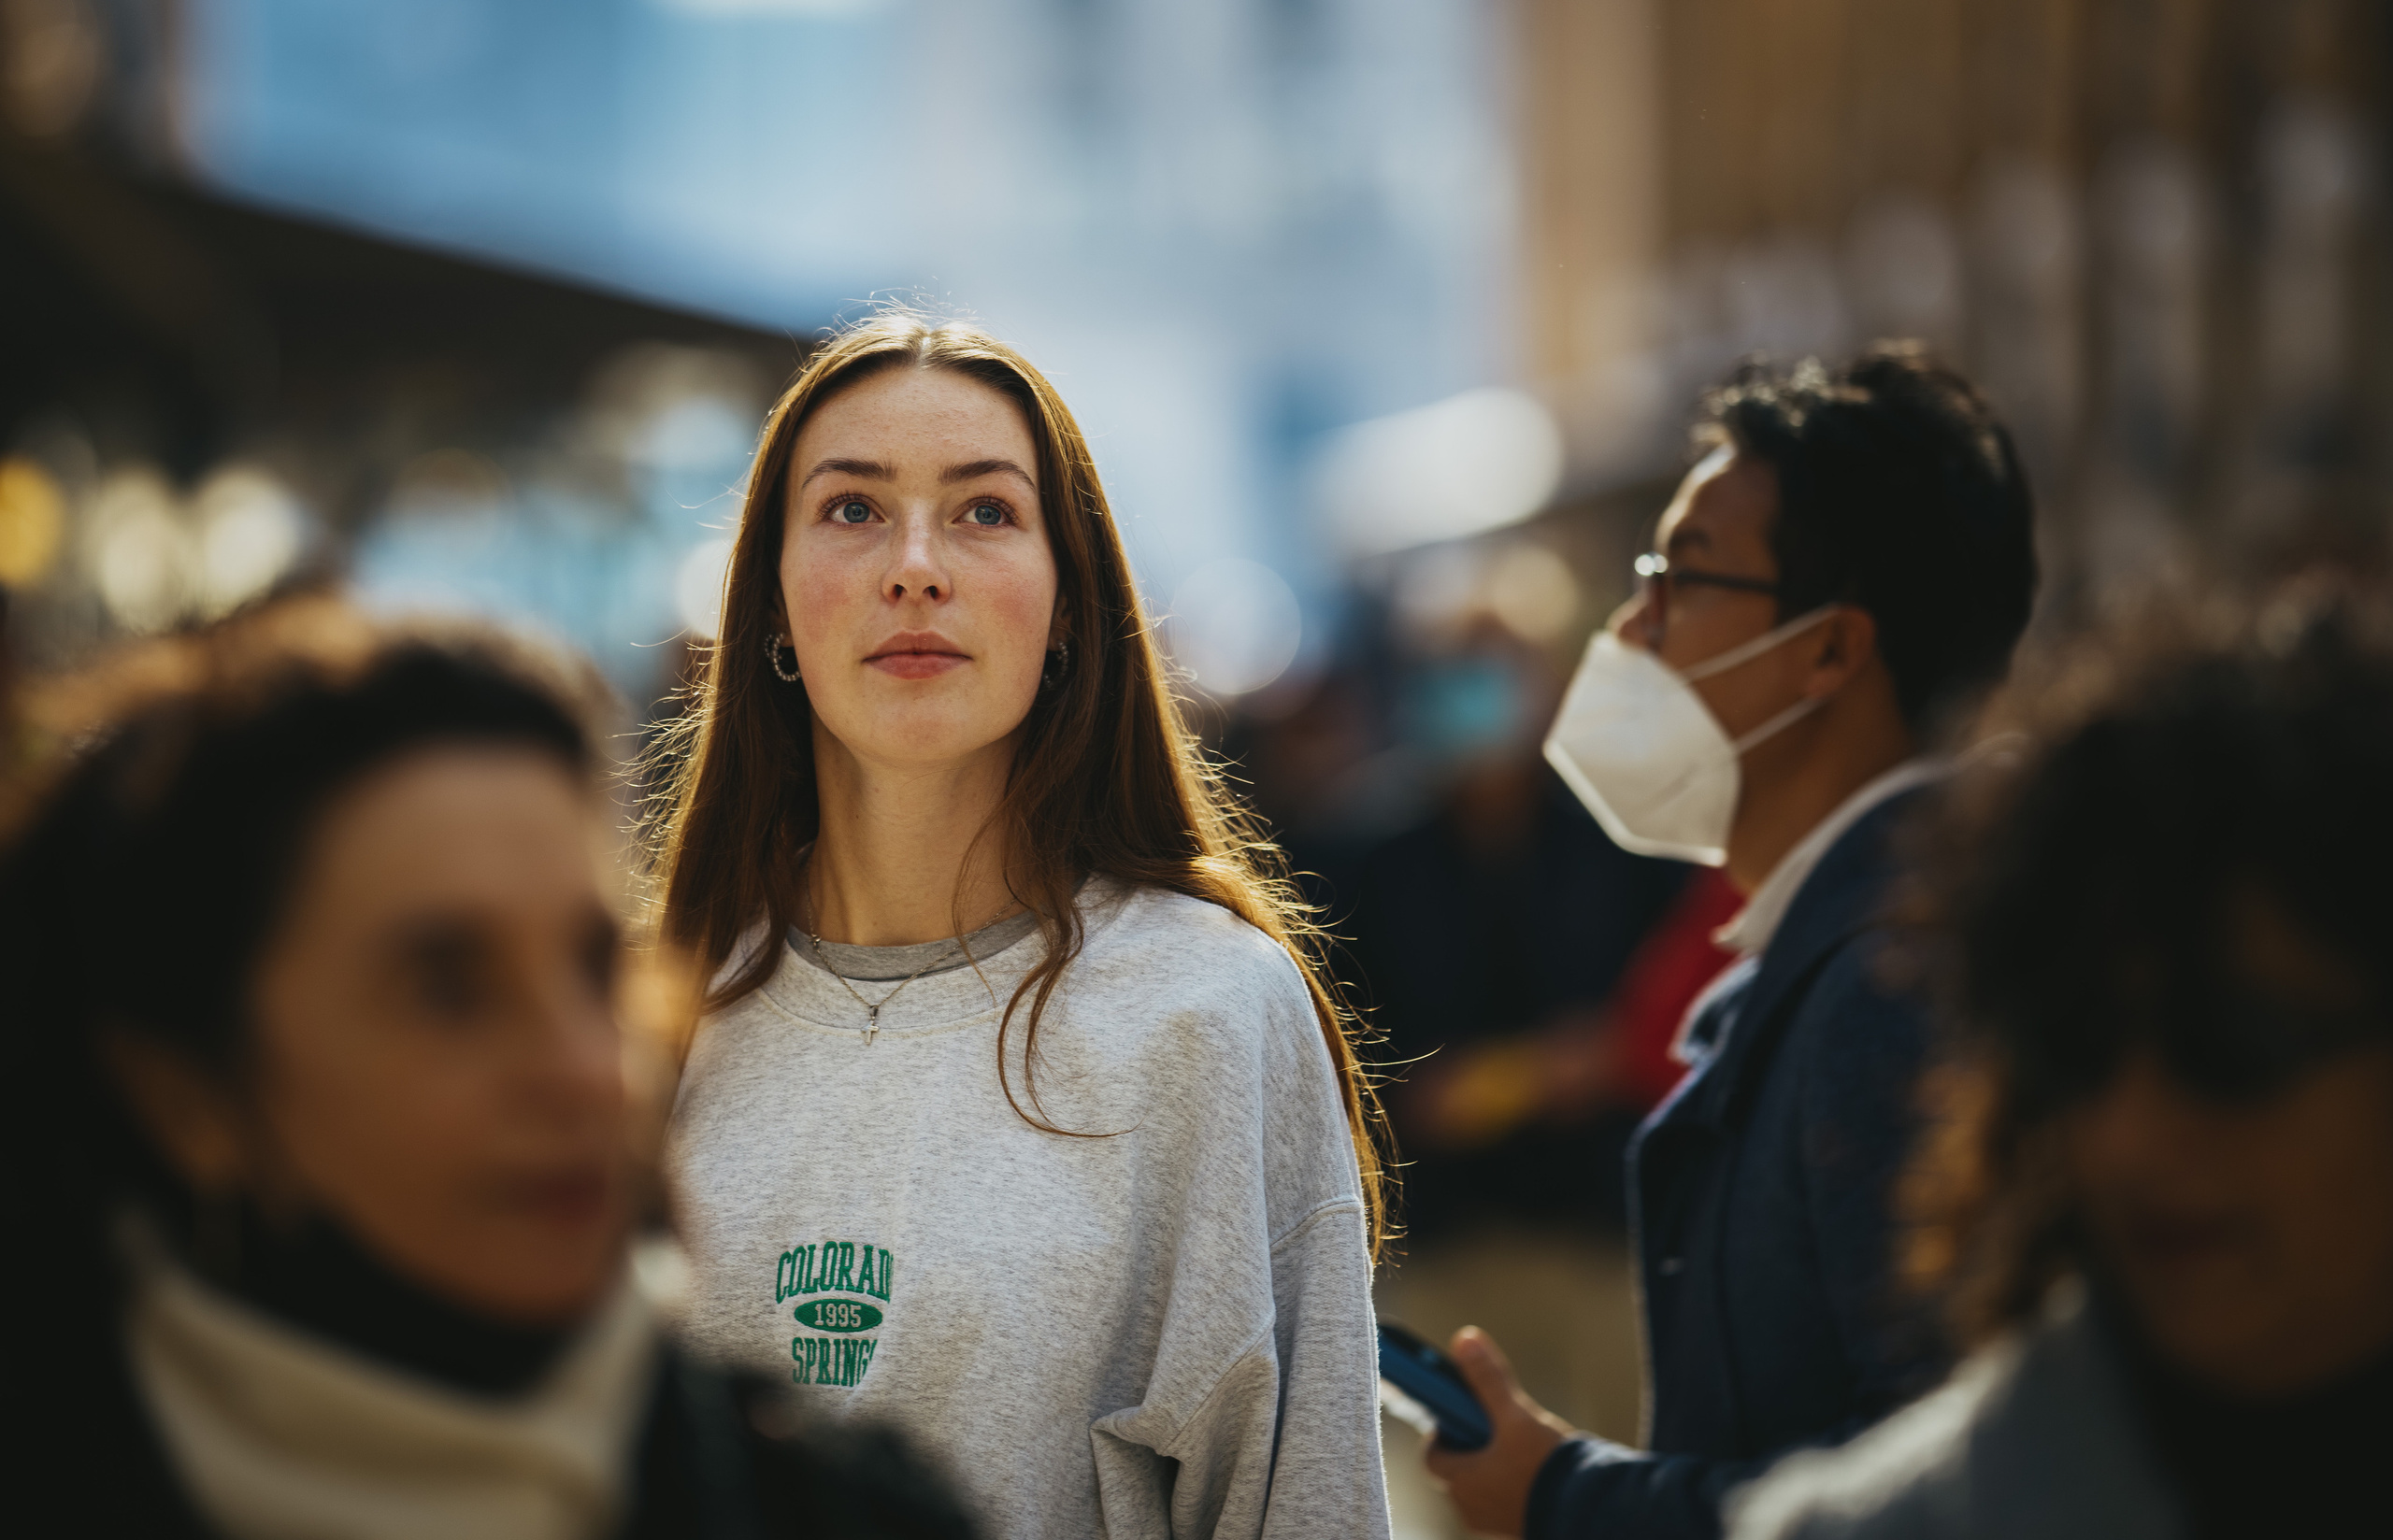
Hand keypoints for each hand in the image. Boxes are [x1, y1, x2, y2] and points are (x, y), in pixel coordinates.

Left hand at [1423, 1326, 1579, 1537]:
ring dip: (1491, 1464)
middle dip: (1470, 1445)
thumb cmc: (1548, 1470)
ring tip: (1517, 1443)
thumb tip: (1465, 1340)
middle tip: (1491, 1425)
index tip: (1455, 1414)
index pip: (1432, 1456)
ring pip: (1481, 1486)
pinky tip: (1534, 1467)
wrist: (1593, 1512)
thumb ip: (1489, 1380)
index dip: (1440, 1432)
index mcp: (1462, 1483)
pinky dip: (1510, 1482)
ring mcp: (1495, 1521)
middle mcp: (1472, 1508)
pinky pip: (1503, 1501)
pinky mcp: (1518, 1526)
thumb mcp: (1517, 1417)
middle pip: (1457, 1470)